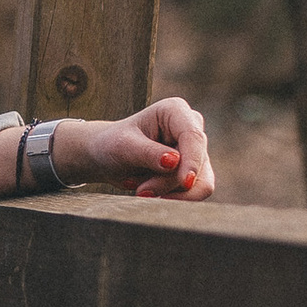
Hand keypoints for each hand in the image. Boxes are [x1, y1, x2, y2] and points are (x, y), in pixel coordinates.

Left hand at [85, 95, 213, 199]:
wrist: (107, 157)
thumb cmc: (113, 144)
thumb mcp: (124, 147)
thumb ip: (148, 153)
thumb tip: (174, 162)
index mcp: (175, 111)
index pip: (193, 136)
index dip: (192, 161)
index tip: (185, 182)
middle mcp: (191, 127)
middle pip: (196, 164)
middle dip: (167, 183)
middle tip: (140, 191)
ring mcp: (195, 150)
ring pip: (199, 183)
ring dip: (167, 191)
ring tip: (139, 188)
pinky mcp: (195, 171)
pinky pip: (194, 193)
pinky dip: (169, 196)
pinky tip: (147, 188)